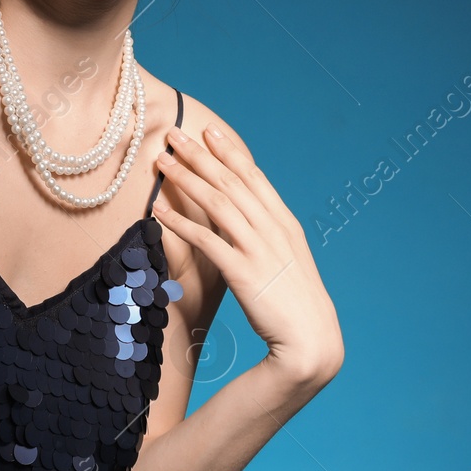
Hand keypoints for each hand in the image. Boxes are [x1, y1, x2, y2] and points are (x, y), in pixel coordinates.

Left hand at [152, 123, 342, 382]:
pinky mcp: (243, 273)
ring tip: (161, 162)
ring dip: (186, 178)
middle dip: (199, 155)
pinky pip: (206, 240)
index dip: (229, 151)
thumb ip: (268, 234)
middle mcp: (273, 229)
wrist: (311, 340)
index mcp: (285, 222)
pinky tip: (159, 211)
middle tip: (173, 134)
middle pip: (231, 182)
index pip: (253, 177)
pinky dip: (180, 222)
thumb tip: (248, 217)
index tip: (209, 131)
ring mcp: (259, 249)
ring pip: (217, 203)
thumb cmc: (295, 301)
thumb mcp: (287, 258)